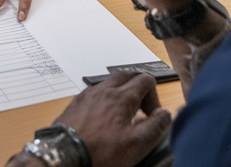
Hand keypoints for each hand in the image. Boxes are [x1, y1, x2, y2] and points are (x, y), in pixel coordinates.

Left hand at [54, 72, 172, 166]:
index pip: (146, 79)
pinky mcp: (76, 103)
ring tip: (122, 115)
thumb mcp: (137, 144)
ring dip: (121, 93)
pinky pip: (94, 92)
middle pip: (127, 75)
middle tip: (140, 109)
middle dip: (138, 89)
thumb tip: (165, 115)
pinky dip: (104, 99)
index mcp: (122, 97)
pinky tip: (103, 118)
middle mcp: (104, 90)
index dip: (155, 97)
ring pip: (109, 82)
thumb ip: (156, 126)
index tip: (151, 116)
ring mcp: (88, 95)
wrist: (64, 154)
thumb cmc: (99, 151)